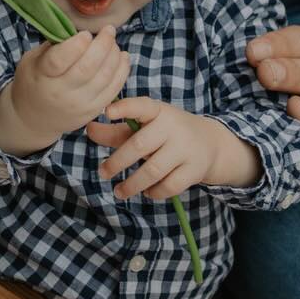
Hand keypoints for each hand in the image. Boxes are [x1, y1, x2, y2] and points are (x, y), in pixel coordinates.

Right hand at [0, 26, 130, 152]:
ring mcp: (79, 104)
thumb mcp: (31, 60)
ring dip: (113, 55)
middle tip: (109, 30)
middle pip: (87, 68)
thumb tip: (78, 31)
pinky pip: (114, 89)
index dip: (75, 45)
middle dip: (103, 45)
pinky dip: (122, 71)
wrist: (35, 119)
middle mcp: (60, 93)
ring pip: (104, 77)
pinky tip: (122, 56)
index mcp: (42, 76)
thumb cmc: (33, 81)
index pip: (58, 61)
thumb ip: (53, 46)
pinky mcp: (93, 110)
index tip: (86, 33)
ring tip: (113, 42)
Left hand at [87, 94, 256, 200]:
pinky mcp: (194, 169)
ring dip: (132, 184)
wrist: (210, 143)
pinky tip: (146, 192)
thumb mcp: (145, 127)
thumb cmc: (166, 133)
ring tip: (118, 192)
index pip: (141, 106)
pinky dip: (155, 192)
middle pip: (140, 145)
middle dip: (117, 162)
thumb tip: (89, 130)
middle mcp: (173, 127)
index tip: (107, 111)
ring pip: (154, 170)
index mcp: (158, 111)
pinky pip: (170, 185)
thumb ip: (116, 131)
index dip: (124, 108)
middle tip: (102, 173)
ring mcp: (186, 149)